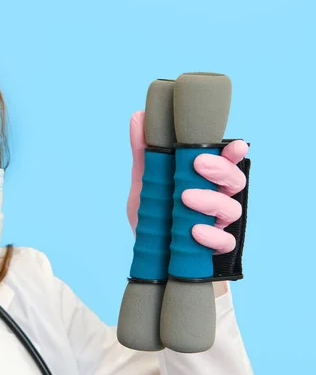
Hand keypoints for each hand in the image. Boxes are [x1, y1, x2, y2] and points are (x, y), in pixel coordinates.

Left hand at [127, 110, 246, 248]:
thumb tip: (139, 116)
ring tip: (185, 197)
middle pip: (235, 181)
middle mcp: (218, 199)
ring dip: (211, 201)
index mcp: (206, 180)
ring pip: (232, 209)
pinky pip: (224, 242)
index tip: (235, 144)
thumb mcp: (146, 182)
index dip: (234, 152)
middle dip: (220, 170)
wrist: (150, 258)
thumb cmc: (155, 215)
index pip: (228, 162)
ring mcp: (218, 224)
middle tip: (197, 163)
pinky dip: (211, 236)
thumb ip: (144, 152)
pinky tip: (193, 231)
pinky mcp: (214, 248)